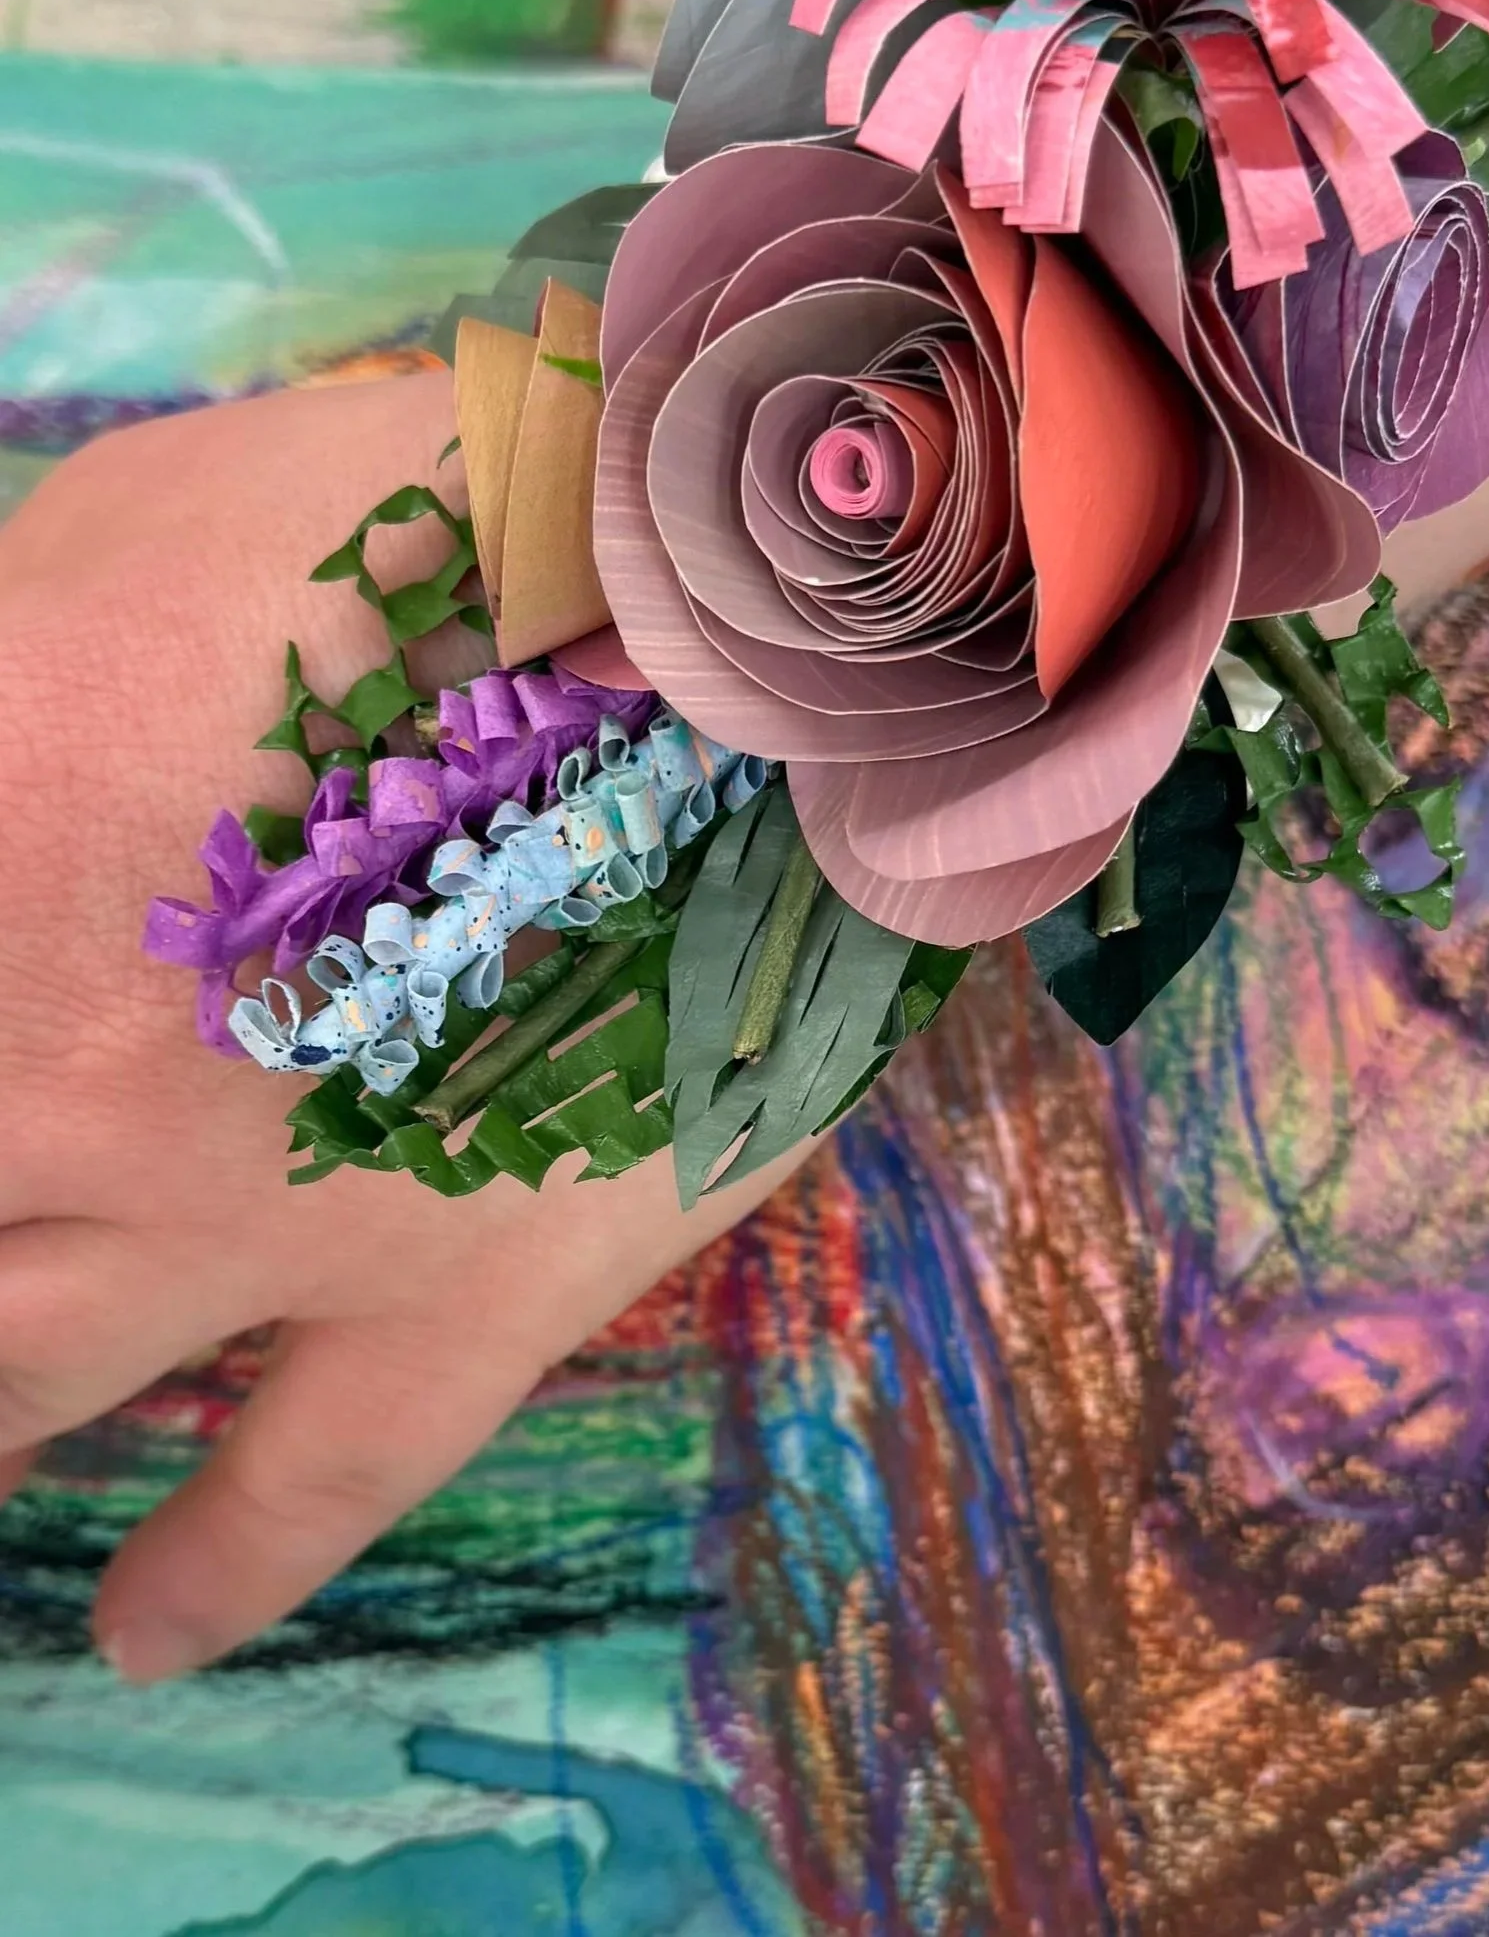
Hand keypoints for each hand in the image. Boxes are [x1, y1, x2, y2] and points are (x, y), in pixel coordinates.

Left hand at [0, 376, 804, 1680]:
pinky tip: (136, 1626)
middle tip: (32, 1142)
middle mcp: (50, 1061)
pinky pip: (289, 1494)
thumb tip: (4, 756)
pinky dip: (199, 1572)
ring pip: (4, 1382)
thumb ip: (25, 643)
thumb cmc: (470, 509)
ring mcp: (233, 1220)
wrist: (772, 626)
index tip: (10, 946)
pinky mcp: (438, 1305)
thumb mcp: (172, 502)